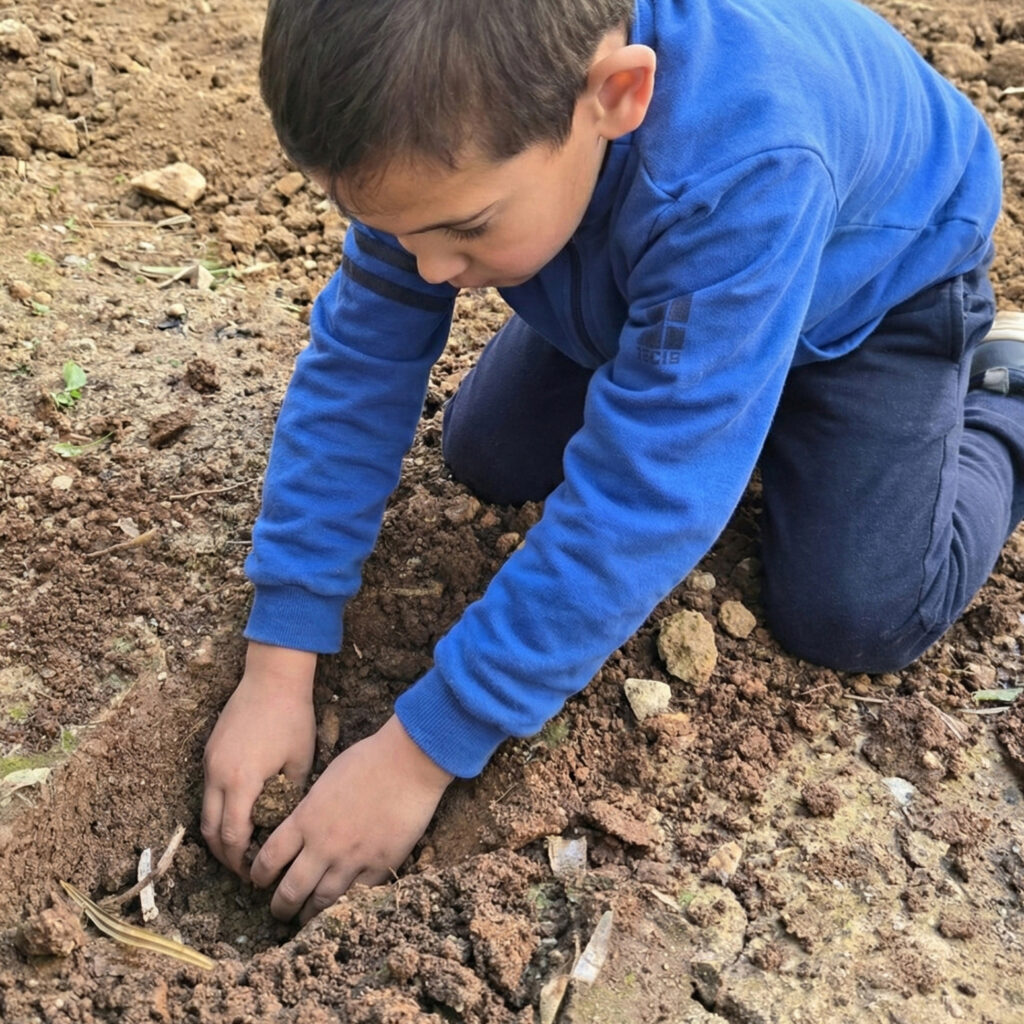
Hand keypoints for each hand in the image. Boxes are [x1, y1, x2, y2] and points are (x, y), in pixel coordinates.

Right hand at [201, 641, 316, 877]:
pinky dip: (218, 809)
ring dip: (218, 833)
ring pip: (205, 811)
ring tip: (239, 847)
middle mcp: (217, 775)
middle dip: (224, 855)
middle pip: (210, 830)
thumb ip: (290, 796)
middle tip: (243, 869)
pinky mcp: (210, 751)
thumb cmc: (293, 717)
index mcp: (241, 782)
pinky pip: (208, 790)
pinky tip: (238, 813)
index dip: (241, 860)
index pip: (233, 836)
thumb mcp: (300, 761)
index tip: (254, 873)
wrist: (272, 677)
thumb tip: (286, 823)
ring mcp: (209, 762)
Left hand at [250, 714, 452, 922]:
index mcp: (305, 820)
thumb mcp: (325, 781)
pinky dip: (344, 905)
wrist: (408, 763)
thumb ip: (310, 810)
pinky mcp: (379, 866)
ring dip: (309, 914)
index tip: (259, 881)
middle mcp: (323, 846)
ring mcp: (352, 859)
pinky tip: (339, 908)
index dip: (260, 875)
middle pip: (291, 891)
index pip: (269, 859)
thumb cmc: (368, 760)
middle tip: (279, 911)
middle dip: (280, 906)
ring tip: (305, 919)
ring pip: (321, 902)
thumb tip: (302, 827)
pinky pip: (355, 897)